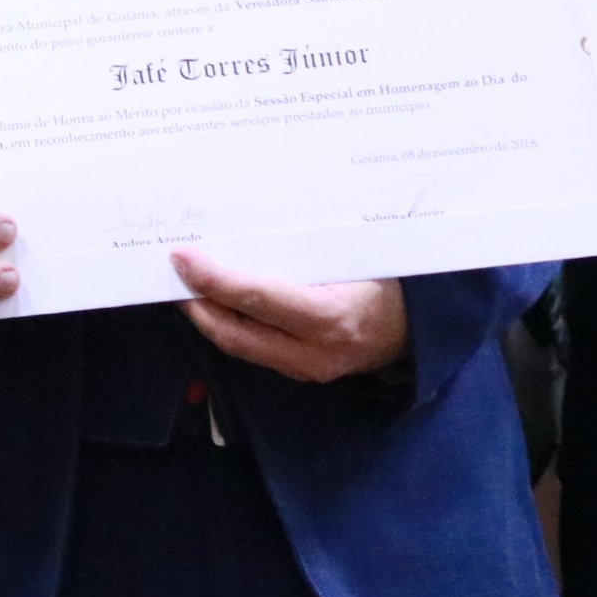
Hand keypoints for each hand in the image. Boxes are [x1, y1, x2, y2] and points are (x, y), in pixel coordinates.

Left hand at [170, 248, 407, 382]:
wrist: (421, 326)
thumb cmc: (389, 277)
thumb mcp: (355, 253)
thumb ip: (305, 247)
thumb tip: (246, 222)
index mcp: (332, 315)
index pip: (257, 298)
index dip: (214, 278)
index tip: (182, 256)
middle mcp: (316, 351)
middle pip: (236, 332)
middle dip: (197, 303)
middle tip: (175, 271)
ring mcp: (309, 369)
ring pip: (240, 346)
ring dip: (208, 316)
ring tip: (187, 285)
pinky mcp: (303, 374)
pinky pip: (255, 351)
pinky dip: (231, 326)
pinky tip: (217, 304)